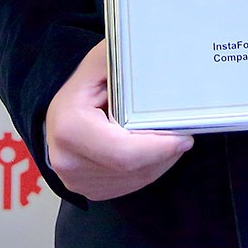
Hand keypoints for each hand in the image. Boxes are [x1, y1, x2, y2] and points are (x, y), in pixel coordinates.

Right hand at [46, 40, 193, 199]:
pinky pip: (127, 186)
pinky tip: (152, 151)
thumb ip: (129, 61)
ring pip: (134, 180)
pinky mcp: (87, 188)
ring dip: (158, 163)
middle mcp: (67, 160)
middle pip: (133, 169)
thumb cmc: (85, 80)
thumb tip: (164, 62)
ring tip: (169, 139)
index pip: (124, 153)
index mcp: (70, 127)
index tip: (184, 137)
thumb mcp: (104, 59)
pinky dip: (146, 170)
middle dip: (164, 153)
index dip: (159, 148)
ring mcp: (75, 180)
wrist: (63, 104)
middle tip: (183, 134)